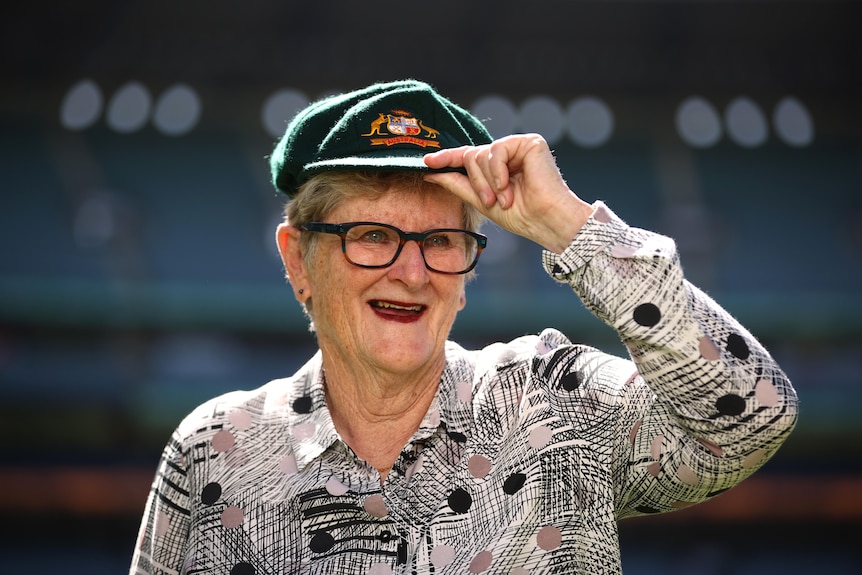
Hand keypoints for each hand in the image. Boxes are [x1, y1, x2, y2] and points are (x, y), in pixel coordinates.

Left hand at [423, 134, 593, 252]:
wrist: (547, 221)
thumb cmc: (521, 216)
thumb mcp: (481, 201)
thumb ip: (457, 184)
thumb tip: (431, 173)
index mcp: (498, 167)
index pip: (468, 158)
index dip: (447, 158)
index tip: (426, 162)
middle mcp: (508, 154)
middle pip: (471, 156)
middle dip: (476, 183)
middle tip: (490, 202)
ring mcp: (518, 146)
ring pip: (480, 154)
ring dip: (487, 182)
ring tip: (504, 199)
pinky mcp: (529, 142)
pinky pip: (496, 150)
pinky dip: (497, 172)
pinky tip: (508, 186)